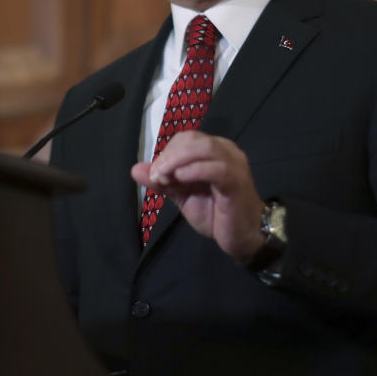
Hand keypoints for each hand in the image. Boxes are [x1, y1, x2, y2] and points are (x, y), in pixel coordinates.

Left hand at [131, 130, 263, 260]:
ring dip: (178, 160)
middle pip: (193, 139)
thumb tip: (134, 169)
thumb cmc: (214, 213)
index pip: (186, 138)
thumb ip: (162, 181)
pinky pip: (216, 168)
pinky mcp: (237, 181)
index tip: (156, 174)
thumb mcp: (181, 195)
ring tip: (166, 178)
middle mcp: (226, 150)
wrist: (242, 236)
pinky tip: (181, 179)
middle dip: (169, 156)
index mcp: (213, 150)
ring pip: (204, 148)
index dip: (167, 152)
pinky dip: (194, 171)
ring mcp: (234, 164)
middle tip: (157, 176)